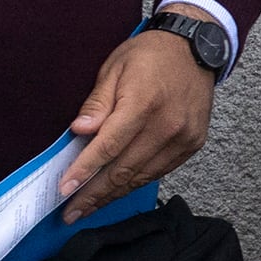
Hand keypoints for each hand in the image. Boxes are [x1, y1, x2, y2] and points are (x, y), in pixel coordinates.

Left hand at [61, 23, 220, 213]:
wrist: (196, 48)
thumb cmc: (150, 55)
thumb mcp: (114, 69)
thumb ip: (97, 103)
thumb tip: (79, 131)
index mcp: (143, 102)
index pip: (108, 147)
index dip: (84, 171)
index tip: (64, 190)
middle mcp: (167, 124)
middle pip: (123, 169)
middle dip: (94, 194)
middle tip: (71, 212)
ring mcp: (183, 137)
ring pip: (141, 176)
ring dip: (113, 194)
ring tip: (90, 206)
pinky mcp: (193, 144)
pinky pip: (159, 171)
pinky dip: (136, 182)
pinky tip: (118, 189)